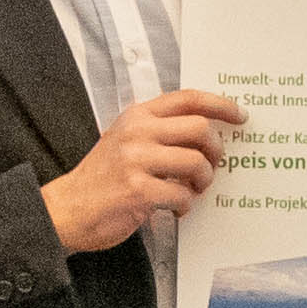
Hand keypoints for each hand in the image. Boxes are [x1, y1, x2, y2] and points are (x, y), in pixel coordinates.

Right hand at [42, 86, 245, 256]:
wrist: (67, 208)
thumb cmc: (102, 177)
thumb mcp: (125, 139)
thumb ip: (158, 130)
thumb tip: (205, 133)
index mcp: (137, 115)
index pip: (188, 98)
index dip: (220, 104)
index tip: (239, 115)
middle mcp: (137, 132)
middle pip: (199, 128)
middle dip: (216, 151)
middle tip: (211, 166)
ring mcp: (136, 160)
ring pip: (196, 162)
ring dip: (203, 181)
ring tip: (191, 190)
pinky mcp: (137, 190)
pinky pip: (182, 195)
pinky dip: (186, 205)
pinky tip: (175, 209)